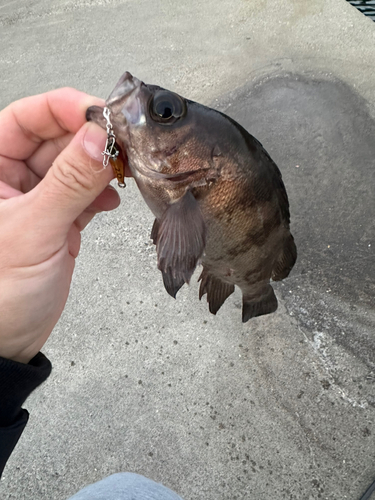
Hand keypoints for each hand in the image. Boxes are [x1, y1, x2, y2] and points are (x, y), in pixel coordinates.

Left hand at [0, 88, 120, 362]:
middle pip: (55, 138)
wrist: (8, 339)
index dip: (63, 109)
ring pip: (74, 165)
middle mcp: (9, 179)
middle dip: (90, 140)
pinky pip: (84, 192)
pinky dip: (101, 193)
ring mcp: (37, 199)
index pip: (25, 118)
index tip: (100, 114)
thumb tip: (99, 140)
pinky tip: (110, 200)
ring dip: (100, 167)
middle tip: (123, 145)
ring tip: (121, 174)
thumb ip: (70, 183)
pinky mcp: (58, 219)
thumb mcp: (34, 231)